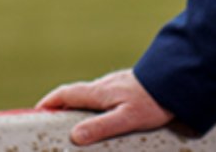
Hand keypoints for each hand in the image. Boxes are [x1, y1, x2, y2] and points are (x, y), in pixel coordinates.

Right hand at [35, 69, 174, 145]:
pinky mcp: (130, 85)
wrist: (179, 81)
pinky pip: (106, 94)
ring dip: (79, 104)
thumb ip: (100, 128)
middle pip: (76, 93)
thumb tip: (74, 136)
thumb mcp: (126, 119)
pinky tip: (106, 113)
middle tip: (51, 118)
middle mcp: (106, 84)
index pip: (66, 94)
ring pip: (92, 93)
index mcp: (100, 92)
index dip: (49, 102)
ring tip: (76, 120)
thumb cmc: (154, 101)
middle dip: (61, 104)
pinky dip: (96, 103)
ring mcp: (118, 83)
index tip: (36, 112)